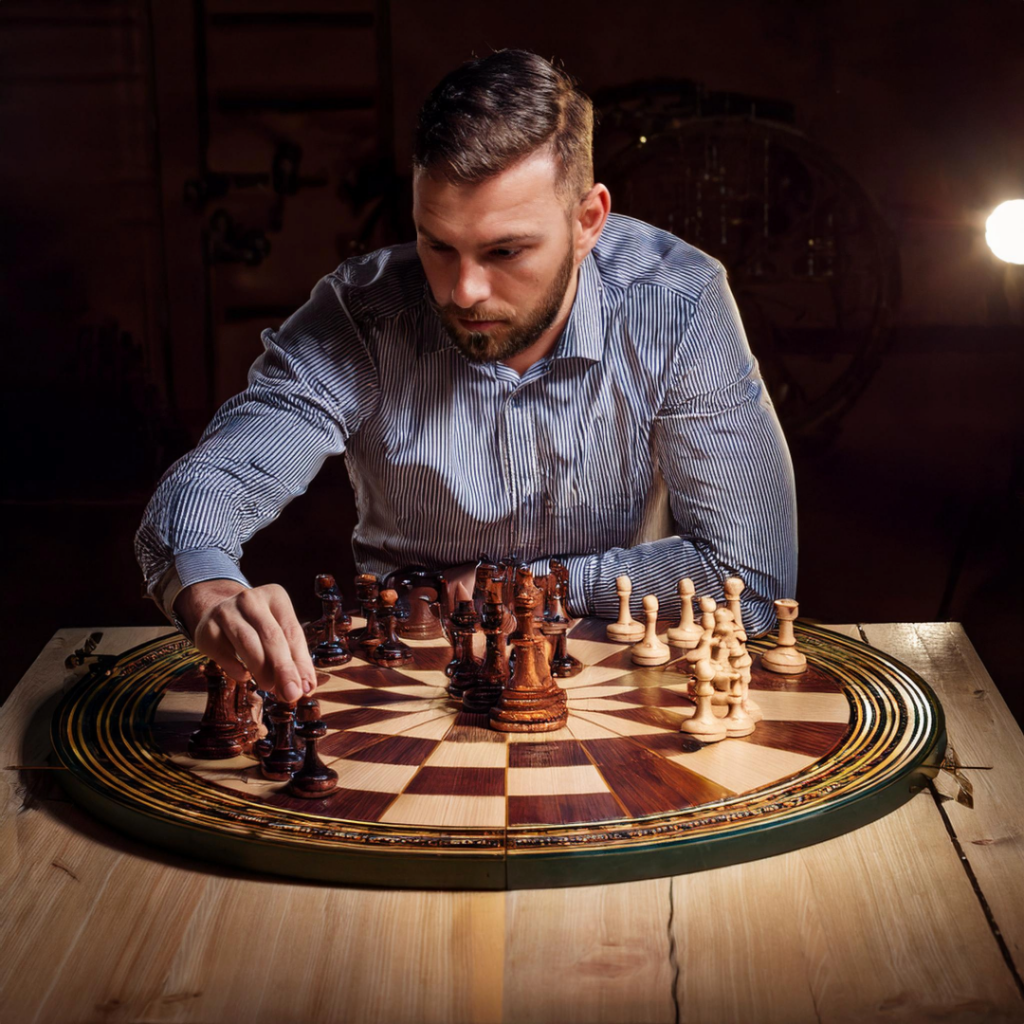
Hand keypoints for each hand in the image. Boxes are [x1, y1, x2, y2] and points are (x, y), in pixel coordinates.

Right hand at [174, 580, 317, 702]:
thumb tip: (305, 687)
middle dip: (284, 669)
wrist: (219, 612)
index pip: (292, 631)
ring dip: (262, 671)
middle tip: (291, 694)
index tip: (306, 687)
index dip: (301, 661)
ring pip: (248, 644)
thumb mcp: (279, 631)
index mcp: (275, 596)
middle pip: (271, 636)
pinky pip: (225, 655)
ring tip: (270, 687)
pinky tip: (246, 676)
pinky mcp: (207, 630)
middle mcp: (250, 599)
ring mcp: (226, 612)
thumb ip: (293, 656)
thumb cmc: (257, 626)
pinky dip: (238, 670)